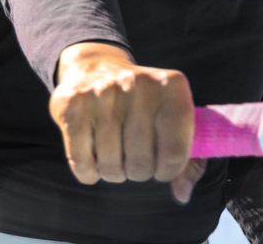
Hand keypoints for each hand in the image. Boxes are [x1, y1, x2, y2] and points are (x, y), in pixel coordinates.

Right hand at [49, 42, 204, 202]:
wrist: (97, 68)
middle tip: (135, 159)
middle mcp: (140, 86)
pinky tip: (94, 158)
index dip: (169, 171)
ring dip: (114, 172)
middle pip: (141, 164)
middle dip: (139, 172)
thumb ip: (188, 160)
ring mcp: (104, 93)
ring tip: (116, 156)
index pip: (175, 152)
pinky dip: (89, 173)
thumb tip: (182, 195)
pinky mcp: (74, 105)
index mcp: (172, 87)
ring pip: (111, 166)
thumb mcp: (174, 120)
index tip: (162, 167)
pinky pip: (82, 162)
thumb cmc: (145, 105)